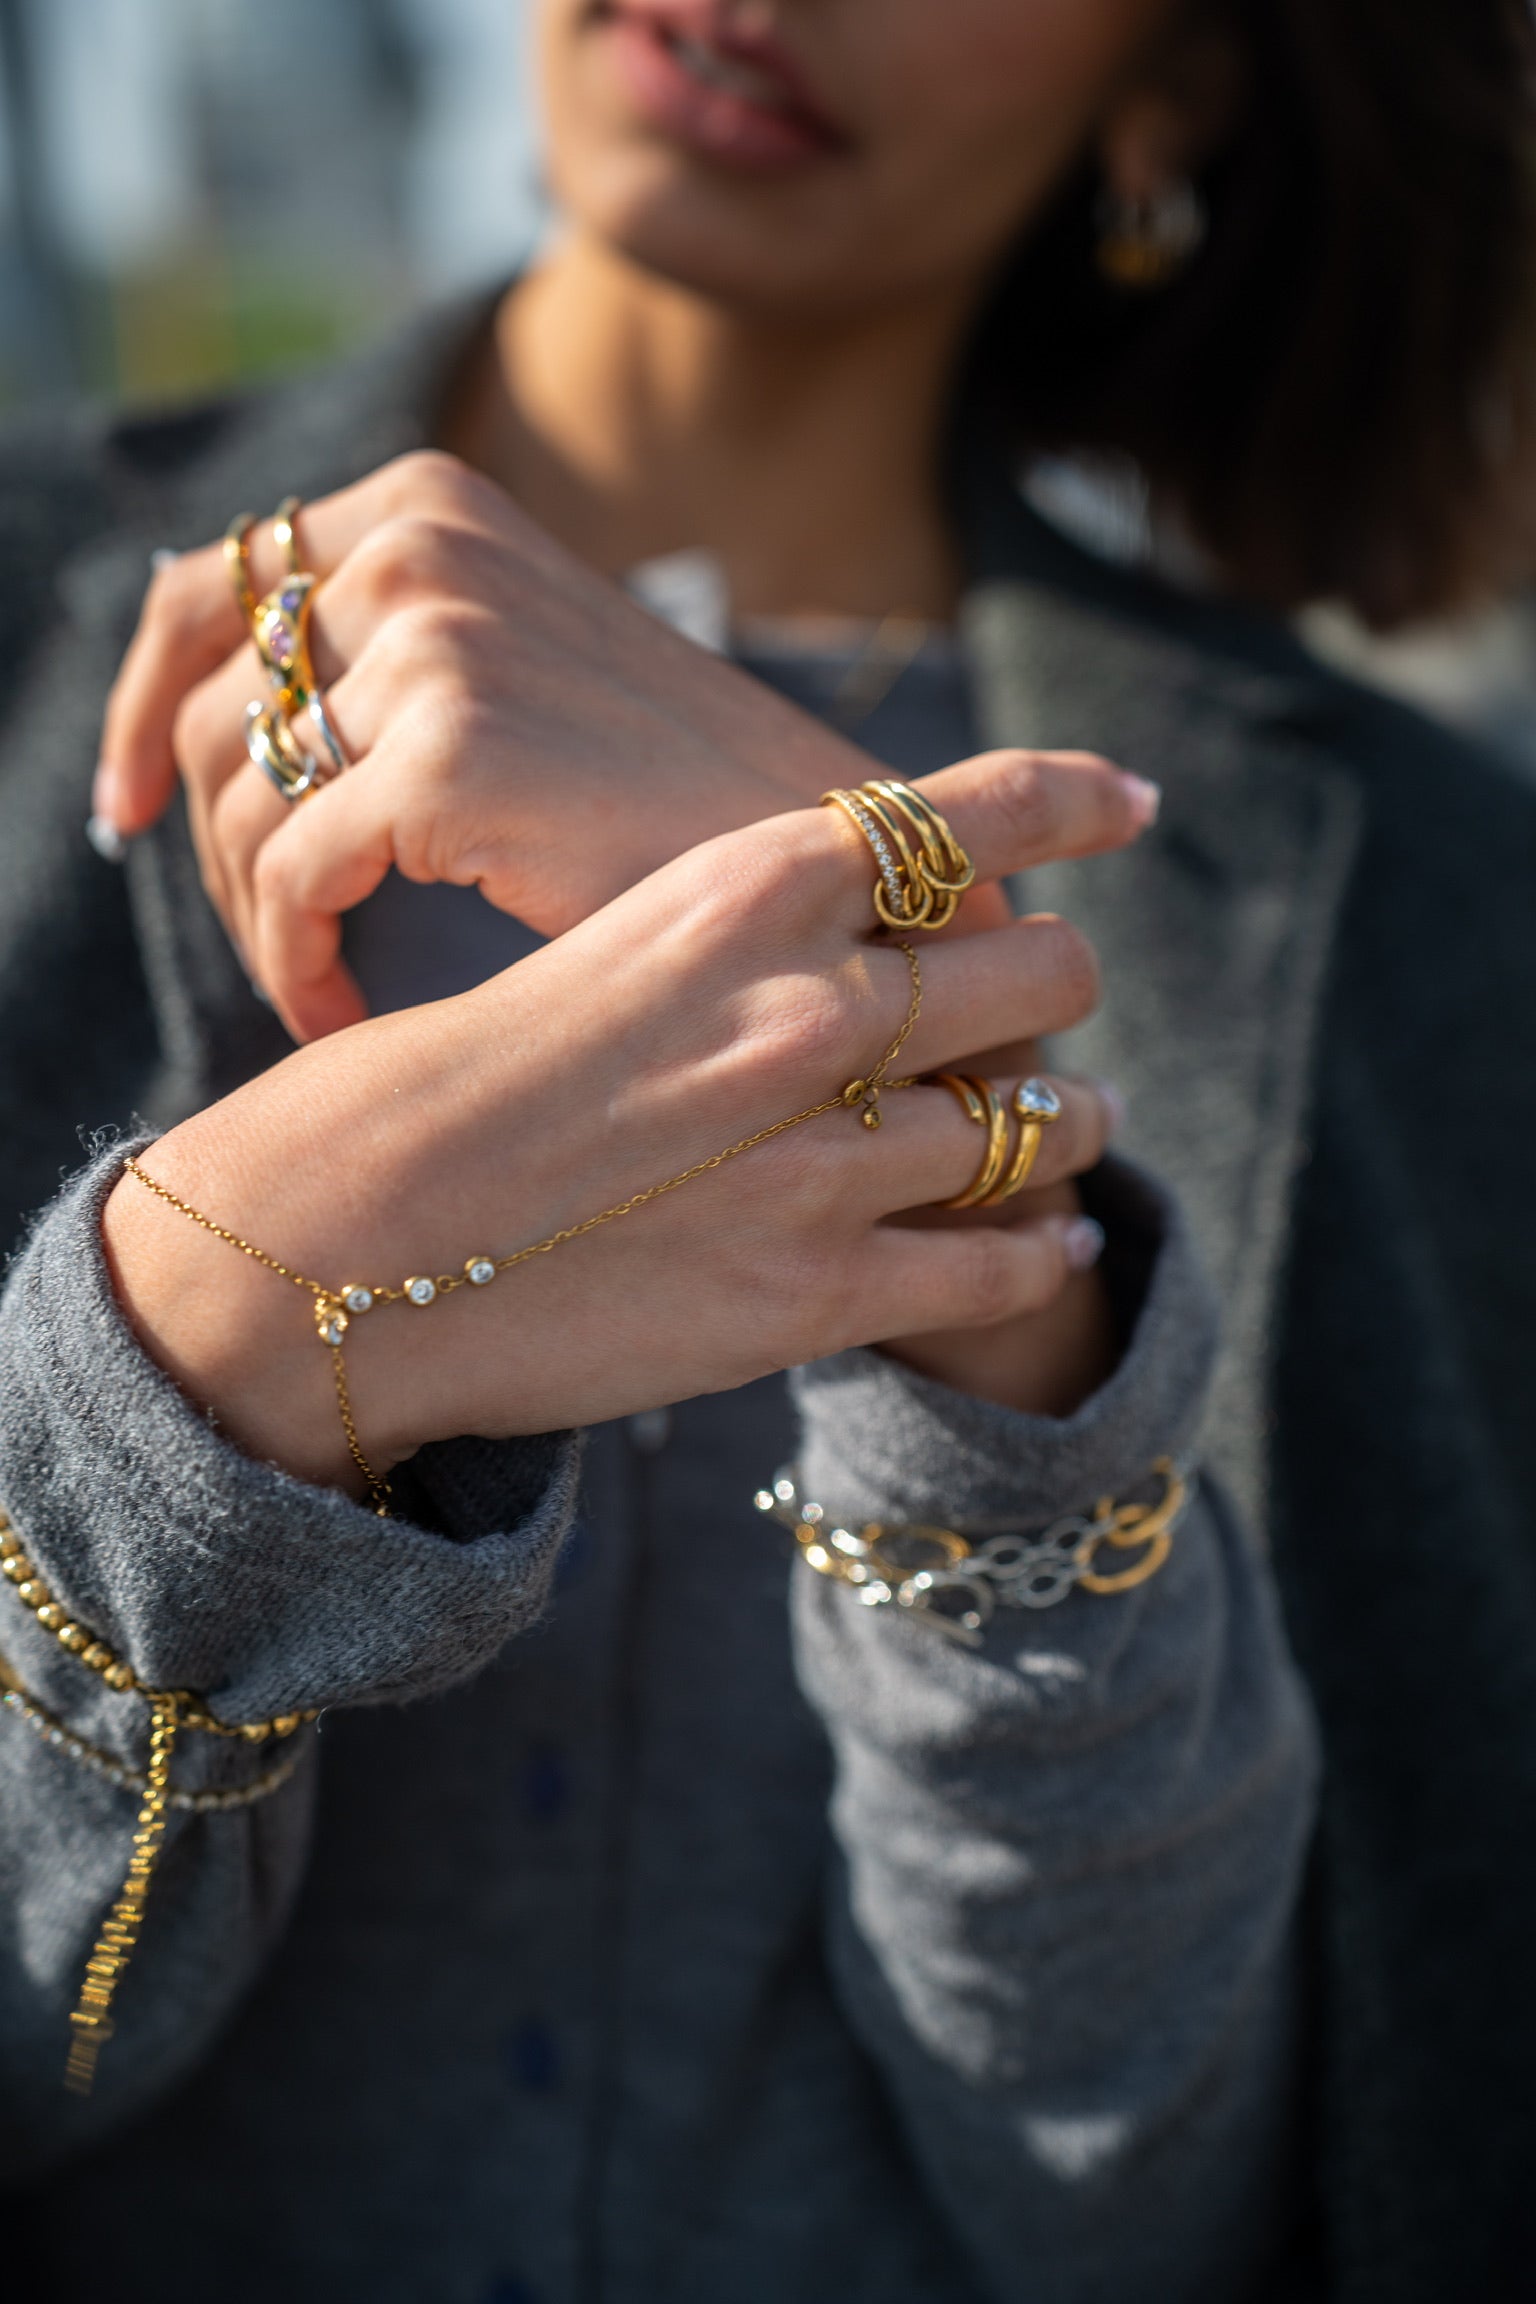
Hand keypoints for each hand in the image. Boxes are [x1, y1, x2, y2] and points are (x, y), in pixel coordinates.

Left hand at [96, 451, 1154, 1041]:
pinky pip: (291, 881)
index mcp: (428, 505)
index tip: (124, 812)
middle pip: (208, 709)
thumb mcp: (513, 681)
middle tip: (267, 944)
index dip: (141, 703)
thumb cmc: (676, 801)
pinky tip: (346, 1014)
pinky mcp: (445, 751)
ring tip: (323, 993)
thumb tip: (231, 722)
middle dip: (208, 845)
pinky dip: (297, 965)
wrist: (833, 864)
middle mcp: (416, 544)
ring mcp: (431, 639)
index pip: (211, 589)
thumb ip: (384, 662)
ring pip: (239, 808)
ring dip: (261, 922)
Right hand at [102, 752, 1145, 1492]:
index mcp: (746, 892)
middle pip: (1038, 969)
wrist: (346, 1246)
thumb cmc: (438, 1089)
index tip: (1130, 801)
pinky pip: (997, 1264)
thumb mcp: (594, 956)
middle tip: (1058, 1009)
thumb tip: (817, 949)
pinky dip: (1035, 1250)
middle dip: (1057, 984)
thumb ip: (724, 947)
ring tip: (1075, 1128)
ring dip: (1069, 1122)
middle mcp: (812, 1006)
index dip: (1070, 801)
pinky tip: (1044, 1242)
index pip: (965, 815)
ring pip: (1043, 1121)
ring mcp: (826, 1155)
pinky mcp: (816, 1293)